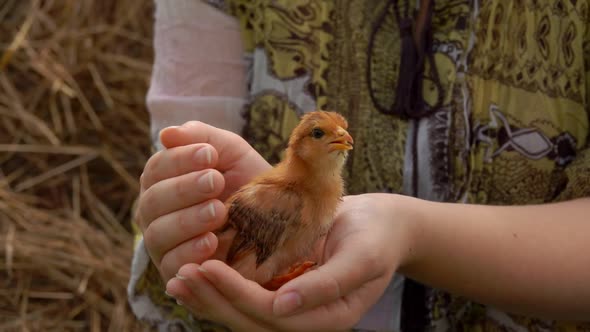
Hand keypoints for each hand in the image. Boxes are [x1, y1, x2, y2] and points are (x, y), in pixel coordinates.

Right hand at [137, 121, 270, 280]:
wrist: (280, 220)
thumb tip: (166, 134)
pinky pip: (172, 265)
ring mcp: (164, 245)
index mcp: (163, 182)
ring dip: (186, 220)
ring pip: (157, 234)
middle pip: (151, 202)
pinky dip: (189, 252)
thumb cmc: (248, 181)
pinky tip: (211, 242)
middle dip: (183, 189)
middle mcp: (157, 213)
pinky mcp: (178, 272)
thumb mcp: (230, 152)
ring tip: (218, 211)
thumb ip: (201, 137)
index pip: (156, 169)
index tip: (210, 154)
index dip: (179, 160)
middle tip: (215, 181)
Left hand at [166, 194, 411, 330]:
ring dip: (209, 298)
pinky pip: (247, 294)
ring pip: (243, 313)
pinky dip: (220, 287)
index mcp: (327, 318)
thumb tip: (282, 306)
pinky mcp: (283, 287)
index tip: (207, 266)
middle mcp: (305, 318)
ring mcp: (292, 305)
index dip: (236, 294)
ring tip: (178, 278)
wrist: (382, 225)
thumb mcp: (362, 257)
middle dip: (213, 299)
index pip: (271, 315)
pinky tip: (197, 271)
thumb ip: (327, 284)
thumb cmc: (376, 237)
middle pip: (250, 320)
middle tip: (180, 275)